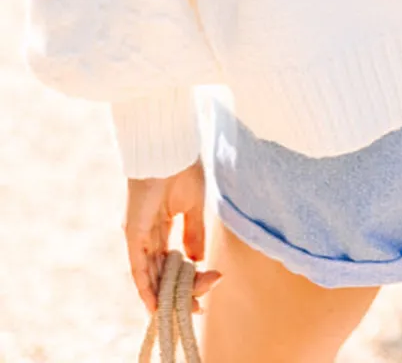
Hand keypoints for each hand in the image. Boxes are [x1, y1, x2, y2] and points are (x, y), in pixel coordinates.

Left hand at [124, 156, 221, 314]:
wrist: (169, 149)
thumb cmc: (182, 168)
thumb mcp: (194, 206)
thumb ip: (193, 233)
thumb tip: (197, 259)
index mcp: (163, 223)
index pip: (172, 257)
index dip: (188, 275)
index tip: (208, 285)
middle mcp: (148, 233)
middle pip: (162, 270)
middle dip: (179, 290)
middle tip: (198, 306)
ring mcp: (139, 235)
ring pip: (149, 274)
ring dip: (164, 295)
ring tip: (181, 311)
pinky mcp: (133, 234)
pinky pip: (137, 268)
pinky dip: (144, 288)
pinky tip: (155, 304)